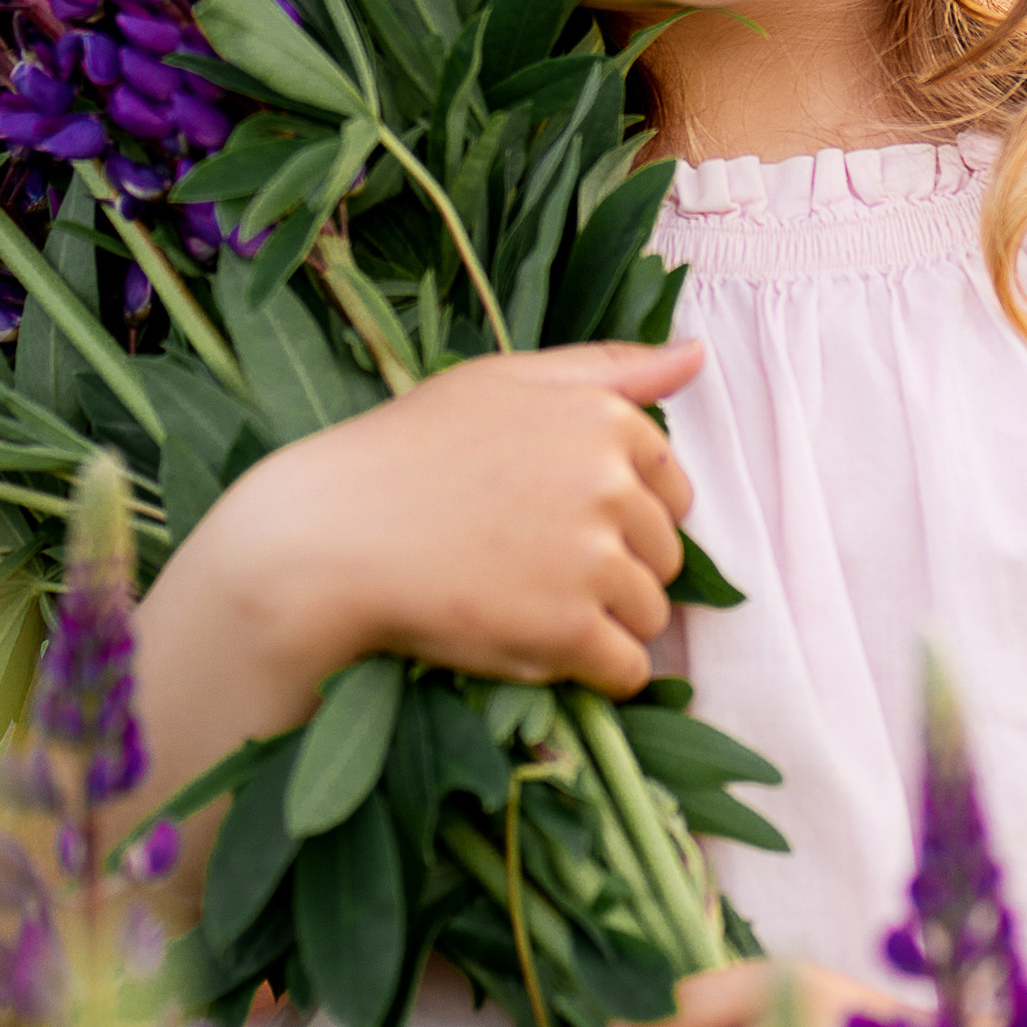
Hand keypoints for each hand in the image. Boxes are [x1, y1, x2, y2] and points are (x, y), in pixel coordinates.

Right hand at [206, 340, 702, 700]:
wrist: (330, 535)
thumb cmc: (409, 450)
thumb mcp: (504, 381)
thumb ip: (608, 369)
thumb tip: (696, 353)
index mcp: (604, 419)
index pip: (671, 488)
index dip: (621, 513)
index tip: (558, 519)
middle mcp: (612, 484)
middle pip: (665, 555)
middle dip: (615, 569)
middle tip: (531, 565)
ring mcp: (594, 559)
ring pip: (650, 614)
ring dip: (603, 622)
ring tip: (527, 605)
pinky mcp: (570, 629)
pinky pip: (628, 669)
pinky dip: (594, 672)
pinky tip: (537, 648)